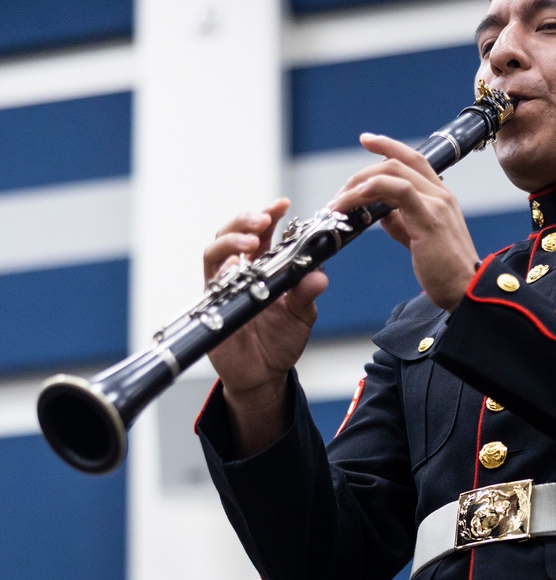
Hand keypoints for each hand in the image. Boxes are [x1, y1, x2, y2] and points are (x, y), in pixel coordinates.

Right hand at [203, 199, 328, 454]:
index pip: (262, 232)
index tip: (282, 204)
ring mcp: (223, 287)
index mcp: (264, 268)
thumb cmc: (280, 342)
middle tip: (264, 219)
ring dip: (231, 240)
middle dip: (247, 220)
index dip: (269, 214)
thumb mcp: (301, 317)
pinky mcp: (211, 304)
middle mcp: (241, 272)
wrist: (263, 376)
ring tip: (250, 241)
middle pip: (234, 233)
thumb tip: (320, 276)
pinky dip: (221, 270)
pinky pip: (210, 281)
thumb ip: (307, 295)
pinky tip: (235, 267)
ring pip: (216, 251)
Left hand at [332, 135, 478, 312]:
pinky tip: (355, 201)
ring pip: (392, 172)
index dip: (388, 146)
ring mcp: (436, 203)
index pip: (413, 159)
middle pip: (397, 162)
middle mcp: (440, 194)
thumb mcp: (418, 239)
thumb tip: (379, 211)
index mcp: (440, 197)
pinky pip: (398, 189)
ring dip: (359, 183)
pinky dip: (372, 189)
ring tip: (340, 203)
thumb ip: (400, 221)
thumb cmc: (445, 271)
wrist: (466, 289)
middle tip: (340, 195)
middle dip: (361, 173)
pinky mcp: (429, 218)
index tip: (367, 140)